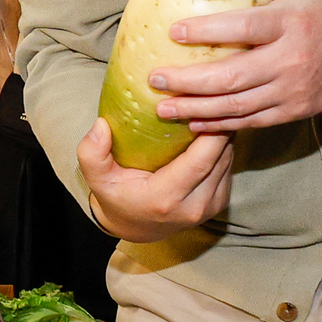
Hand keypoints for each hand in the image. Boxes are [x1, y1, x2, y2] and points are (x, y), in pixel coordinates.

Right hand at [77, 115, 232, 241]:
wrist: (134, 226)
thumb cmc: (116, 195)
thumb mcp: (97, 177)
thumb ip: (92, 153)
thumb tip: (101, 125)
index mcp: (165, 198)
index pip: (201, 161)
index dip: (212, 130)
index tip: (208, 102)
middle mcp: (193, 206)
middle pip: (221, 157)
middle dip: (221, 125)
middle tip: (213, 95)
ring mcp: (210, 207)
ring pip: (228, 160)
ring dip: (224, 133)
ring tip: (213, 107)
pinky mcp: (219, 202)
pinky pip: (228, 166)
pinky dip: (223, 146)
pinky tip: (211, 128)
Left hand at [146, 0, 321, 132]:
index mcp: (289, 21)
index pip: (242, 27)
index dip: (206, 31)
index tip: (173, 32)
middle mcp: (291, 58)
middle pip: (232, 76)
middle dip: (188, 81)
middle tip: (155, 78)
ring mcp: (293, 88)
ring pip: (237, 105)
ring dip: (196, 110)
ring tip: (164, 108)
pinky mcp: (294, 110)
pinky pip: (251, 121)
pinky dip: (221, 124)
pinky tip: (195, 122)